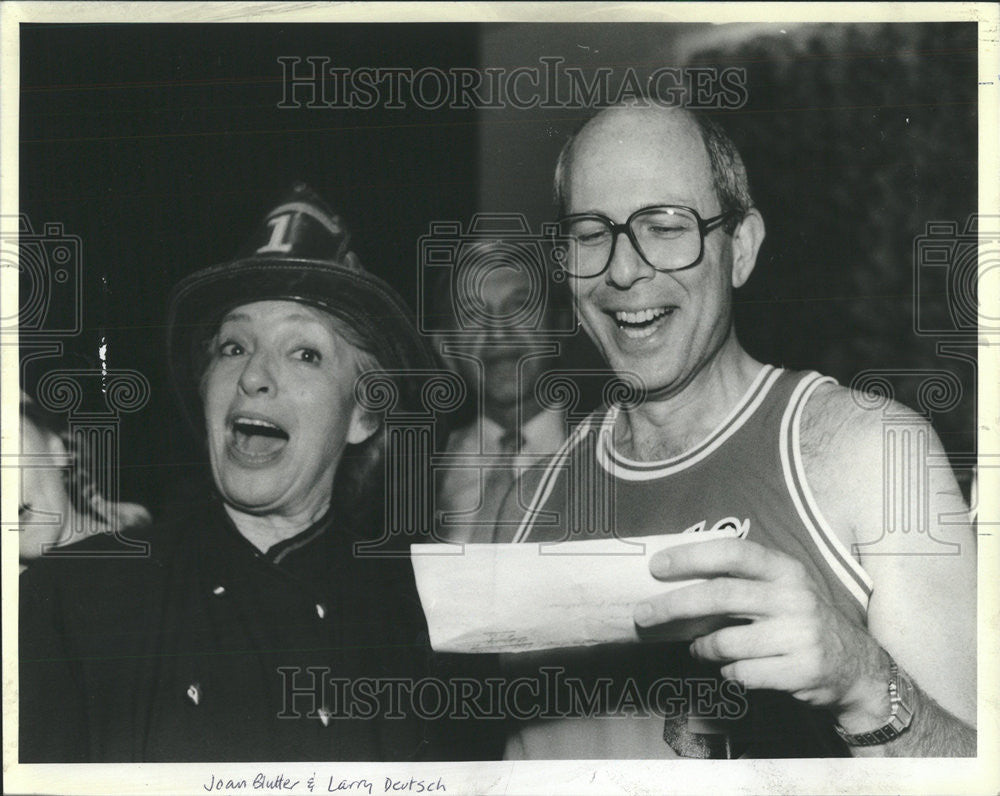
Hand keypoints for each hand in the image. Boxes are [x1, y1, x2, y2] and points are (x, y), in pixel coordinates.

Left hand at [634, 537, 890, 727]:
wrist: (854, 668)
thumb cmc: (800, 621)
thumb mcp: (782, 589)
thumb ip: (741, 580)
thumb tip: (675, 578)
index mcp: (786, 570)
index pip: (733, 553)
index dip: (692, 557)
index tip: (657, 566)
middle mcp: (795, 598)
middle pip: (720, 596)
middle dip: (673, 605)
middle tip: (643, 613)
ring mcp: (800, 636)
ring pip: (725, 642)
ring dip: (702, 647)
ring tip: (700, 647)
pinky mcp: (800, 671)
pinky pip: (741, 674)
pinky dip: (729, 673)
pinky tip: (736, 668)